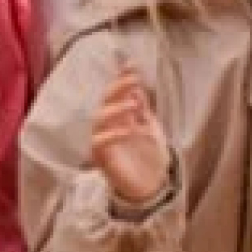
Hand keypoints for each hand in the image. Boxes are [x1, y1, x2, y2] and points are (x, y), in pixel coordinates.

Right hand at [90, 66, 171, 209]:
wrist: (152, 186)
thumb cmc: (151, 156)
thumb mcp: (152, 129)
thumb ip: (143, 111)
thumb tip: (136, 88)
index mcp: (123, 114)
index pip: (119, 92)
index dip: (122, 77)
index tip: (131, 65)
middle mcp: (110, 123)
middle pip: (106, 99)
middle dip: (118, 87)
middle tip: (133, 79)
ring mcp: (104, 139)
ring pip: (99, 117)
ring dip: (116, 108)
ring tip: (134, 105)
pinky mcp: (101, 157)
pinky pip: (98, 142)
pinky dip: (112, 134)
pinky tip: (127, 130)